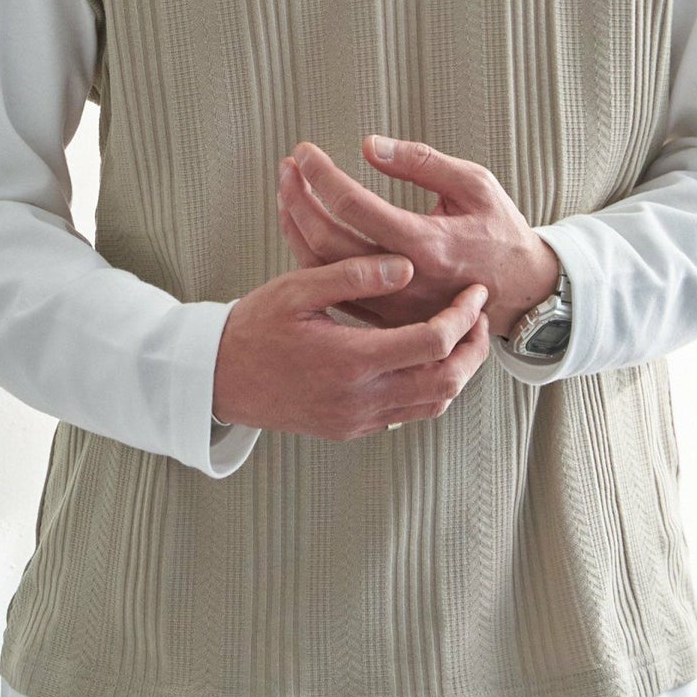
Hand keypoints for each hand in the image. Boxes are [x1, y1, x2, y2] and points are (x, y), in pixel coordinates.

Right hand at [211, 254, 489, 438]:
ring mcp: (358, 419)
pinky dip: (431, 388)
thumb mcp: (298, 287)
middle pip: (447, 381)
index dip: (464, 315)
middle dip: (474, 348)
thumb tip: (407, 267)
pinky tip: (426, 358)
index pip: (433, 342)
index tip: (474, 292)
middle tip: (480, 316)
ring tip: (461, 335)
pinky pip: (408, 414)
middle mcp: (361, 398)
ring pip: (434, 404)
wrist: (216, 378)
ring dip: (457, 370)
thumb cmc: (254, 326)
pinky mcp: (351, 429)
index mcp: (351, 360)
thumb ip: (354, 275)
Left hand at [274, 136, 560, 339]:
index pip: (355, 206)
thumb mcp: (475, 184)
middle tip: (288, 167)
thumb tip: (369, 146)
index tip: (306, 151)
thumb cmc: (499, 231)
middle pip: (328, 240)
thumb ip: (422, 163)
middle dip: (299, 198)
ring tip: (288, 190)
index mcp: (428, 243)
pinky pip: (333, 288)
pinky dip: (309, 254)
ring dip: (296, 226)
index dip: (322, 175)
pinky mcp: (385, 317)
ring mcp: (391, 303)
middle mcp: (404, 278)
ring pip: (323, 269)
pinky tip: (302, 226)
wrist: (520, 292)